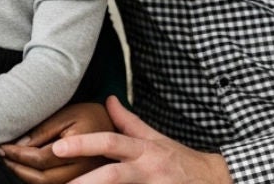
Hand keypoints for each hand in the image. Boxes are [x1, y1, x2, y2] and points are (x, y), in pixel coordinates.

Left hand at [0, 101, 112, 182]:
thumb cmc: (90, 115)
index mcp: (80, 149)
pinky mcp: (82, 179)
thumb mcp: (67, 115)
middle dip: (17, 168)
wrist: (114, 124)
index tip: (2, 146)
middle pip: (43, 178)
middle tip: (1, 155)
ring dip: (25, 176)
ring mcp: (84, 178)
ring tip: (10, 161)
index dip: (17, 154)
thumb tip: (19, 145)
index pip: (40, 159)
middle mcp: (84, 170)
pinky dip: (37, 180)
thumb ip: (43, 131)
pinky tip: (26, 169)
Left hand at [49, 96, 230, 182]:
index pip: (110, 142)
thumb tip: (108, 99)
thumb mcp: (155, 139)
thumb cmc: (179, 160)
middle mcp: (148, 170)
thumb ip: (129, 122)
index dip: (83, 144)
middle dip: (86, 181)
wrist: (216, 181)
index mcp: (143, 150)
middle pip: (113, 175)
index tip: (57, 147)